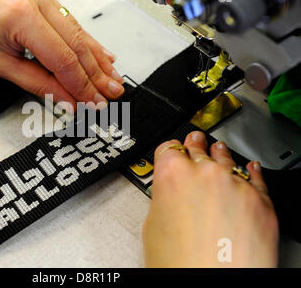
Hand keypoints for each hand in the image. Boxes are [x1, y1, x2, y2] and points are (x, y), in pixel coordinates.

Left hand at [0, 0, 123, 107]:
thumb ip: (39, 84)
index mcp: (20, 15)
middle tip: (111, 94)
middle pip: (77, 44)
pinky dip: (83, 39)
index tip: (93, 102)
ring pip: (77, 30)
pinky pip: (68, 19)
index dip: (82, 86)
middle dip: (96, 74)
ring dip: (96, 57)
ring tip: (112, 78)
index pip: (64, 59)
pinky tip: (100, 52)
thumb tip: (66, 100)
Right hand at [143, 131, 278, 267]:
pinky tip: (249, 167)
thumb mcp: (153, 226)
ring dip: (220, 155)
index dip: (169, 151)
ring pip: (227, 159)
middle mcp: (205, 173)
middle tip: (195, 140)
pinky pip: (256, 176)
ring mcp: (235, 184)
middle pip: (198, 149)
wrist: (215, 282)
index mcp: (172, 174)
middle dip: (195, 145)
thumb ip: (163, 198)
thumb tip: (171, 195)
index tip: (172, 151)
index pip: (169, 148)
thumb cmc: (180, 263)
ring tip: (218, 150)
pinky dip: (251, 170)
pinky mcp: (261, 200)